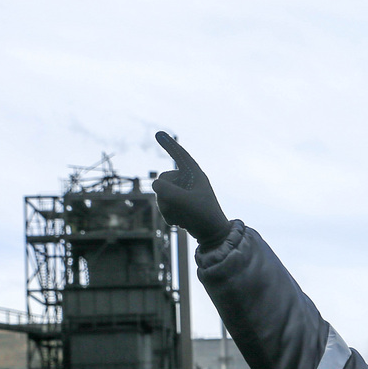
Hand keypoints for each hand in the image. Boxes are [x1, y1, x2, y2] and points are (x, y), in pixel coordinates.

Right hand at [152, 132, 231, 248]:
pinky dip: (169, 215)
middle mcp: (187, 181)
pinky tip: (181, 223)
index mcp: (195, 174)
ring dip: (167, 209)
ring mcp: (182, 192)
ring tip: (182, 218)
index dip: (169, 145)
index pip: (180, 155)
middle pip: (163, 180)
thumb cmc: (204, 217)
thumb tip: (154, 184)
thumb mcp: (186, 202)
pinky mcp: (178, 204)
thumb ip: (168, 191)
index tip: (158, 133)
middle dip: (165, 197)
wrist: (213, 236)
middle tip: (179, 209)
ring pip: (160, 195)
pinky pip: (163, 205)